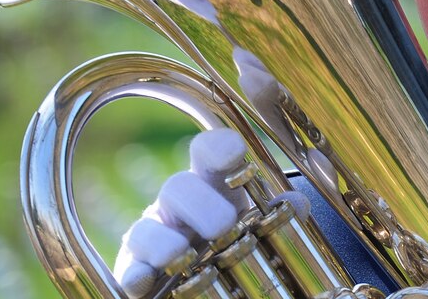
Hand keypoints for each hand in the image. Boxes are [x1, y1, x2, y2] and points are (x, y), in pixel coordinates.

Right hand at [113, 52, 311, 297]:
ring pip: (147, 227)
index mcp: (212, 185)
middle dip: (200, 205)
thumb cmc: (229, 242)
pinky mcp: (134, 270)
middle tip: (223, 225)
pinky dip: (135, 273)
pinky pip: (129, 267)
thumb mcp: (256, 225)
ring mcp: (153, 236)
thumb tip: (297, 204)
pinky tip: (144, 281)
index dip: (219, 147)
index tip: (233, 153)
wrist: (193, 280)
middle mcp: (178, 205)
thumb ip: (279, 215)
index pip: (209, 151)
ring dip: (164, 240)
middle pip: (178, 188)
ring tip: (182, 254)